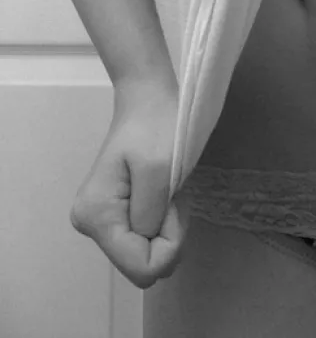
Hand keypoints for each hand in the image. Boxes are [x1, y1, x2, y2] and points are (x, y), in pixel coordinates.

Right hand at [69, 80, 188, 289]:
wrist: (147, 99)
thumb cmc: (156, 126)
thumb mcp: (160, 170)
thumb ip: (151, 217)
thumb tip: (149, 253)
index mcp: (97, 216)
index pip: (142, 268)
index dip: (170, 243)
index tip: (173, 204)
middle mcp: (89, 224)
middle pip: (141, 262)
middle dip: (167, 235)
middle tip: (171, 194)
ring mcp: (98, 220)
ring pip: (143, 251)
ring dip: (165, 225)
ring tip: (166, 189)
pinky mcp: (111, 213)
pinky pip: (142, 235)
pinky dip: (159, 219)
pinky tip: (160, 193)